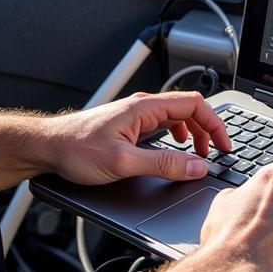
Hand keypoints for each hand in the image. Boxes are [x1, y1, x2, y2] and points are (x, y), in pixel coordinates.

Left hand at [46, 91, 231, 185]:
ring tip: (198, 155)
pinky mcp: (129, 126)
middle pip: (188, 110)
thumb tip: (196, 166)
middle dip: (207, 131)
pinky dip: (177, 137)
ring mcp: (135, 116)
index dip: (215, 124)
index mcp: (145, 108)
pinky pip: (163, 125)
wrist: (48, 147)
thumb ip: (163, 164)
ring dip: (193, 134)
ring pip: (176, 117)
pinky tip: (174, 150)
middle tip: (216, 154)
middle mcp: (142, 107)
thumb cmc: (77, 149)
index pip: (194, 105)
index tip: (224, 145)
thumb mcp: (124, 162)